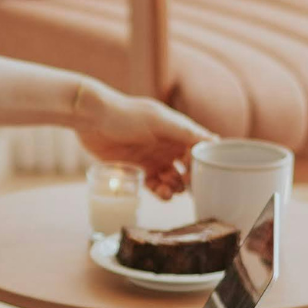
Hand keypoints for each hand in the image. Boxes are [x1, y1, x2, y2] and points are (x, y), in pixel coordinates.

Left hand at [73, 82, 211, 197]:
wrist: (92, 119)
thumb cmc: (127, 114)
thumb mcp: (159, 121)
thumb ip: (186, 132)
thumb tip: (214, 141)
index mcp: (178, 131)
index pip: (201, 149)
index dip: (206, 162)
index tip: (206, 173)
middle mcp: (169, 146)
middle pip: (190, 168)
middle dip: (193, 179)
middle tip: (189, 186)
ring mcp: (154, 159)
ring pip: (174, 180)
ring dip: (177, 187)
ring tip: (170, 188)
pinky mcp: (138, 170)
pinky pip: (155, 186)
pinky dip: (161, 192)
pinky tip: (163, 193)